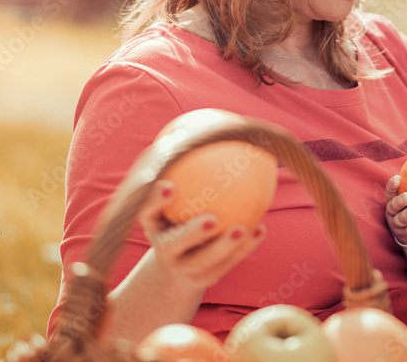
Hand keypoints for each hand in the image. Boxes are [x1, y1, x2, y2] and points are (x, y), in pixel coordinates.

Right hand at [140, 180, 266, 289]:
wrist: (176, 266)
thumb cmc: (179, 216)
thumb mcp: (174, 197)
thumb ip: (184, 168)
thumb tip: (202, 126)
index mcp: (153, 225)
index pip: (145, 213)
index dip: (153, 202)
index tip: (169, 186)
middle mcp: (163, 249)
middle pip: (174, 245)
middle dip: (192, 233)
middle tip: (213, 218)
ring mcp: (182, 268)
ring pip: (203, 261)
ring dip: (224, 246)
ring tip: (243, 228)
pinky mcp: (202, 281)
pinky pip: (226, 265)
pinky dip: (244, 248)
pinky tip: (261, 229)